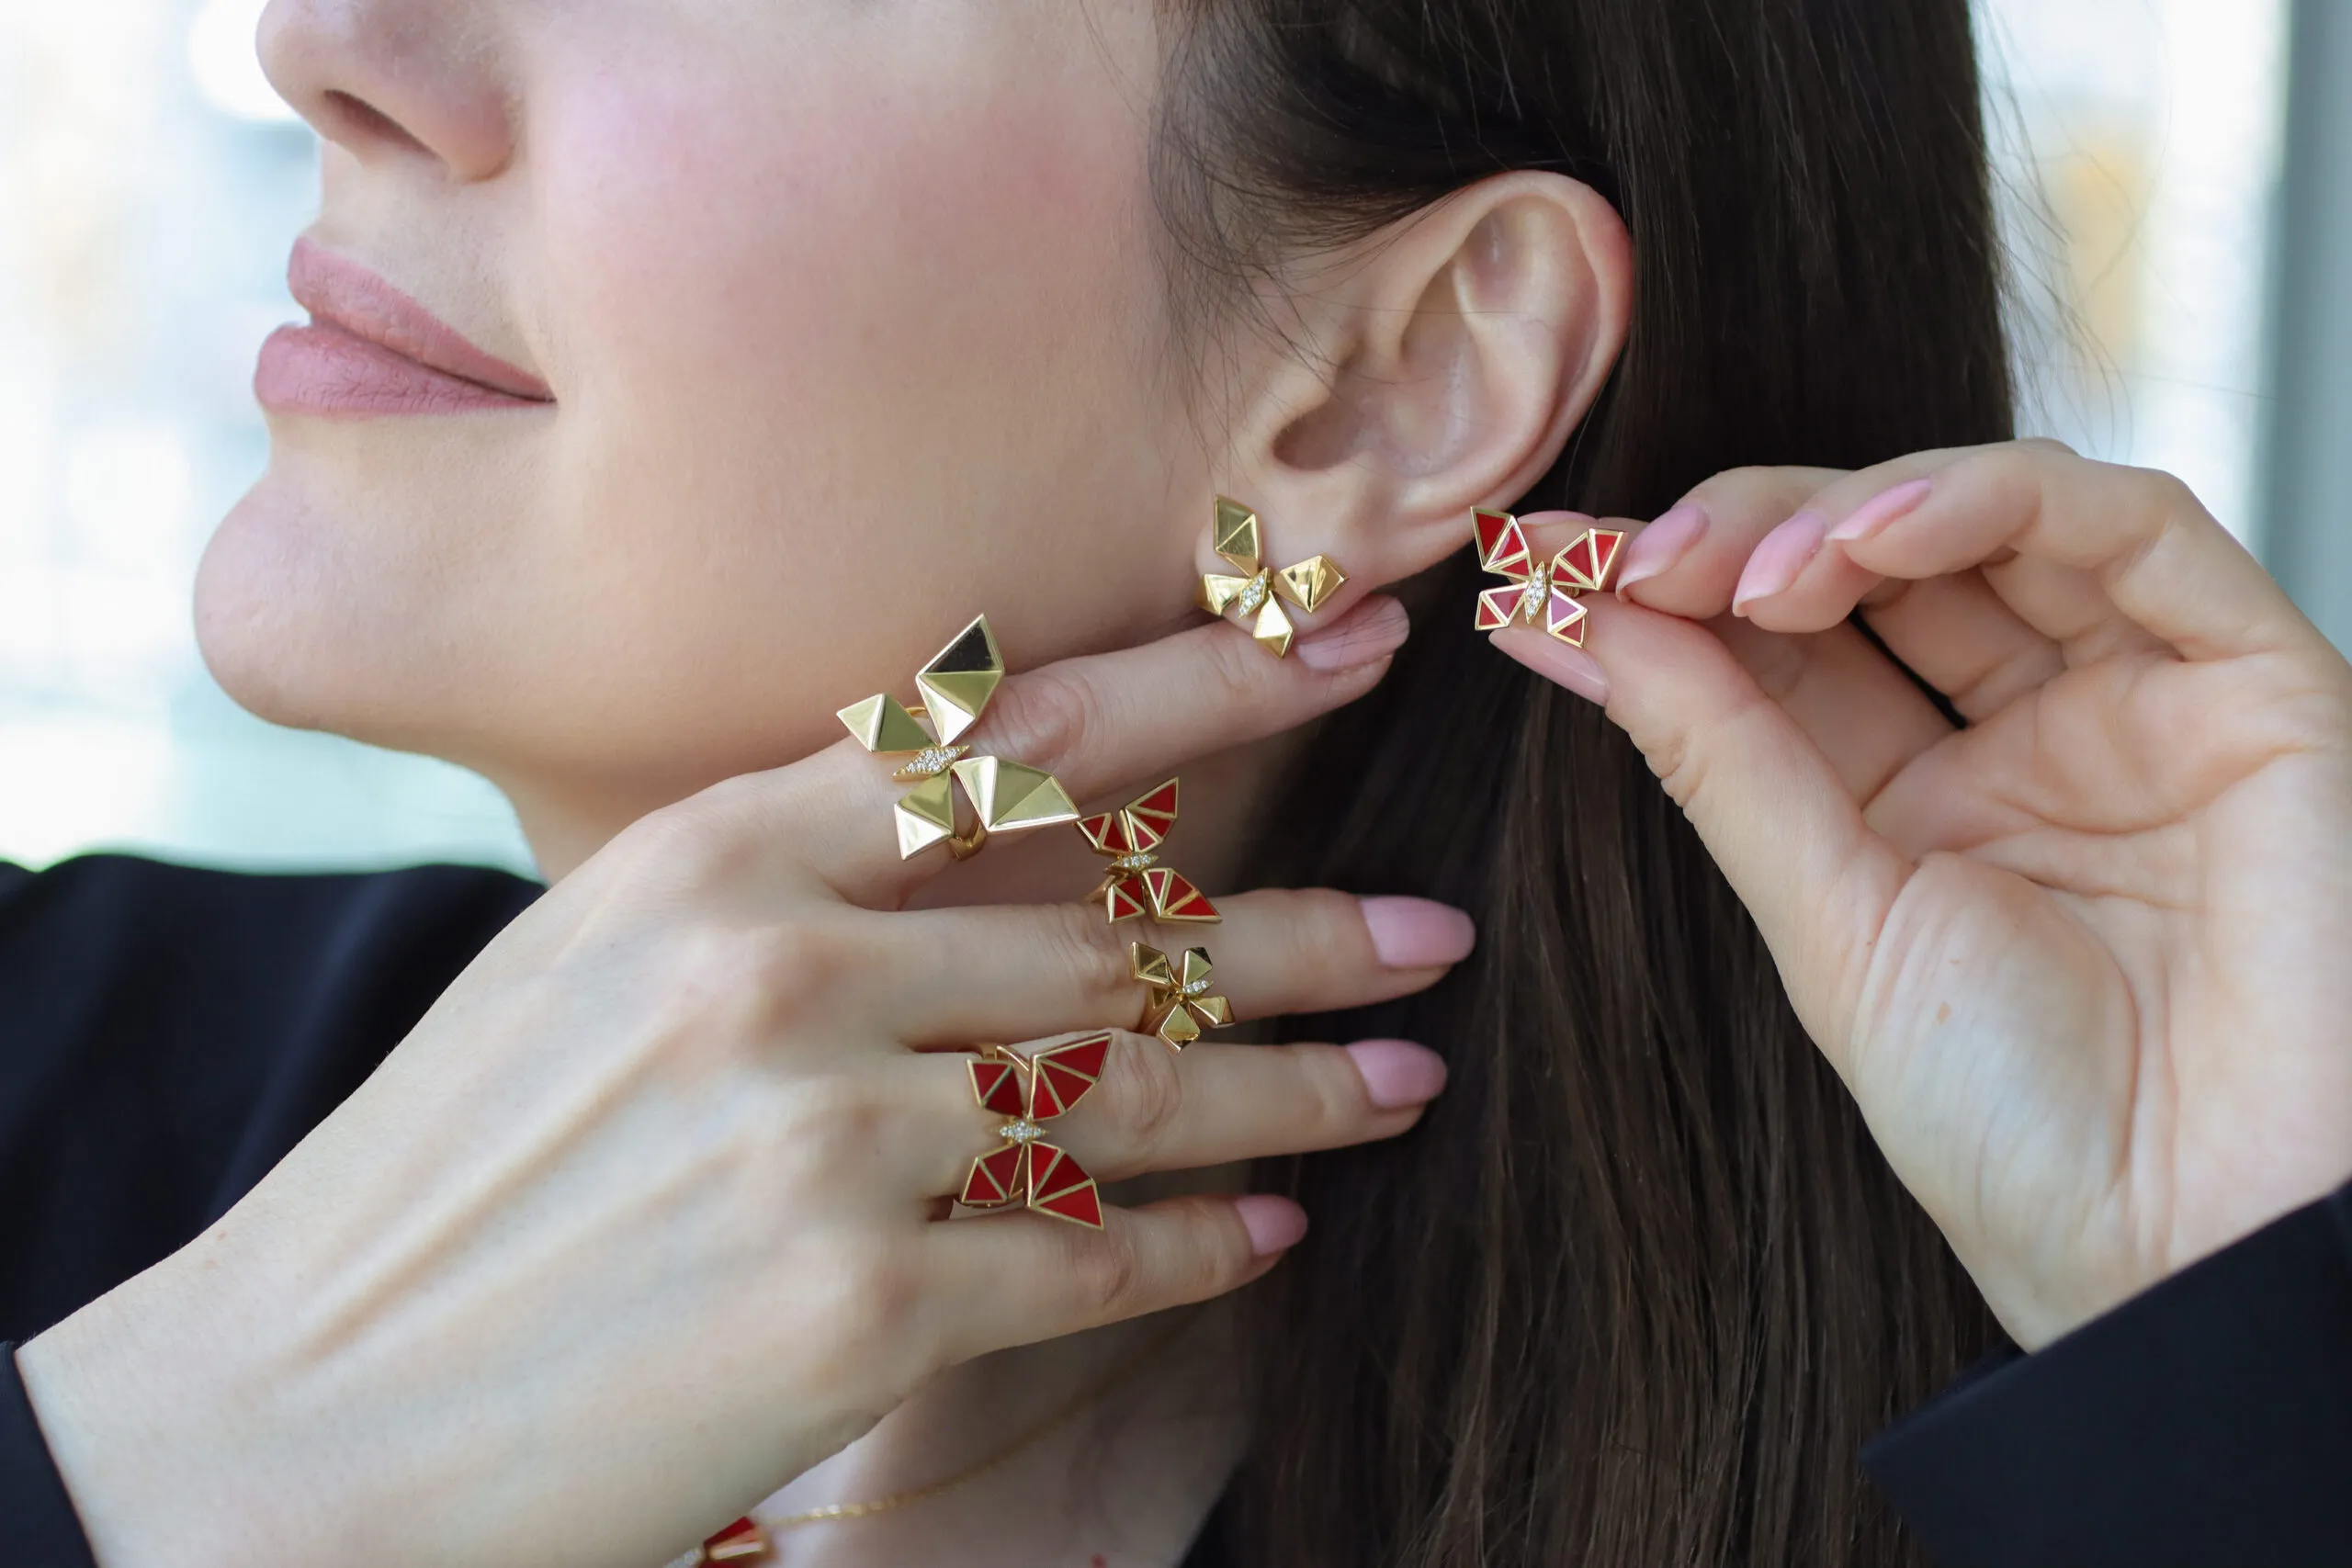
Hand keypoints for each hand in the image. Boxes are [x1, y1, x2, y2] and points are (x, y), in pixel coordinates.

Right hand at [18, 598, 1461, 1567]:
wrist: (303, 1416)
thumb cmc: (460, 1175)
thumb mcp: (596, 959)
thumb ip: (785, 880)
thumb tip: (973, 818)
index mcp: (718, 851)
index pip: (1017, 733)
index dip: (1209, 681)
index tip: (1353, 633)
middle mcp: (786, 967)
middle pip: (1117, 931)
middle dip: (1303, 935)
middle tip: (1434, 930)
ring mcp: (827, 1135)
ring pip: (1135, 1088)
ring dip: (1293, 1088)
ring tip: (1403, 1079)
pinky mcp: (859, 1304)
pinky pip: (1095, 1255)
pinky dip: (1202, 1246)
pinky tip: (1273, 1235)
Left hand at [1496, 441, 2351, 1349]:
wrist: (2189, 1250)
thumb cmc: (2016, 1125)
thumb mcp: (1832, 926)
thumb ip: (1722, 760)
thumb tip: (1577, 621)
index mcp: (1918, 800)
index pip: (1784, 646)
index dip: (1666, 592)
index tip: (1541, 567)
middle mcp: (2027, 734)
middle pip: (1874, 560)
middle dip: (1742, 536)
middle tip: (1630, 560)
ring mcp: (2141, 700)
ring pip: (1993, 515)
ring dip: (1849, 509)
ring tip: (1745, 572)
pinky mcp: (2256, 681)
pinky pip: (2135, 530)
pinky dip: (1996, 498)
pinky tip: (1876, 534)